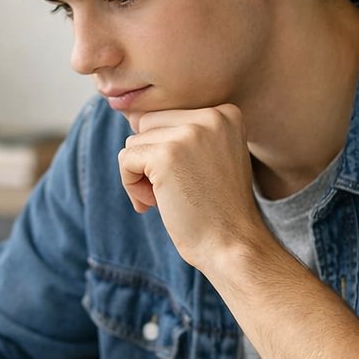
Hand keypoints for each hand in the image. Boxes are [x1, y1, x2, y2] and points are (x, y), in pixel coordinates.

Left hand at [117, 104, 269, 271]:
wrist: (233, 244)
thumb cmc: (217, 208)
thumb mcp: (213, 157)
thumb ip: (186, 134)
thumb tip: (133, 118)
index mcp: (225, 113)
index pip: (168, 117)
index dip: (166, 151)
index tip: (184, 180)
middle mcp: (211, 116)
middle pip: (148, 124)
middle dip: (149, 158)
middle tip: (170, 191)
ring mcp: (188, 133)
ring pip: (134, 142)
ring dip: (140, 174)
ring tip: (166, 199)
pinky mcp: (165, 155)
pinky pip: (126, 159)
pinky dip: (130, 184)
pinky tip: (152, 203)